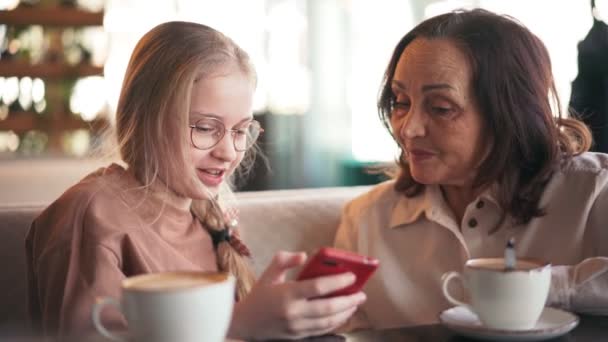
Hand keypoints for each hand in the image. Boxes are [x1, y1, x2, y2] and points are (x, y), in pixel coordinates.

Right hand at [228, 251, 366, 339]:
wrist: (244, 324)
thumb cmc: (259, 295)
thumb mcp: (268, 273)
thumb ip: (285, 260)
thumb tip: (304, 255)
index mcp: (287, 294)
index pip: (319, 287)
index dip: (338, 281)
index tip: (352, 276)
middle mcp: (294, 312)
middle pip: (328, 308)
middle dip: (349, 300)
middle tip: (361, 293)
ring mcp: (297, 327)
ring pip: (328, 322)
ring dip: (346, 312)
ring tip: (356, 303)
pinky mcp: (298, 336)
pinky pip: (322, 330)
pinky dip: (336, 323)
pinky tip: (343, 314)